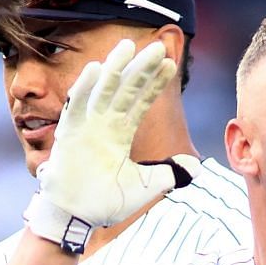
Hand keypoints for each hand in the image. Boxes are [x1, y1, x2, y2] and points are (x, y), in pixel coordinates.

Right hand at [25, 39, 179, 251]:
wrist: (77, 218)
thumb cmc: (105, 202)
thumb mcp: (146, 186)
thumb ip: (169, 173)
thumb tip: (196, 167)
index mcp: (120, 132)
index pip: (141, 100)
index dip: (155, 83)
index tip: (171, 63)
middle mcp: (104, 123)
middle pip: (126, 89)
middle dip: (141, 68)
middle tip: (158, 46)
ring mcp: (86, 126)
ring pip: (103, 90)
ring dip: (116, 68)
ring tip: (129, 46)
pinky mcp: (69, 134)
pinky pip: (77, 106)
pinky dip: (85, 88)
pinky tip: (96, 68)